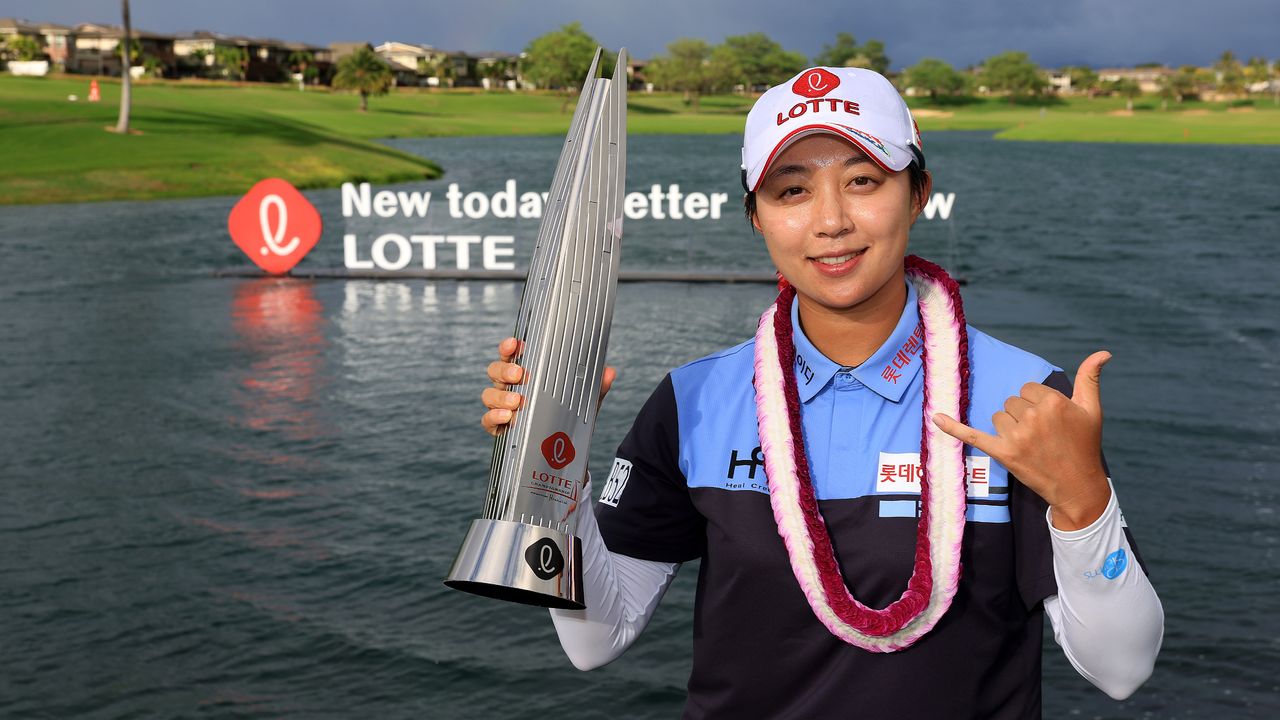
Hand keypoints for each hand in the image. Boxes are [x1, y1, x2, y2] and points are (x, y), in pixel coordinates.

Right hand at [480, 337, 617, 436]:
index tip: (516, 344)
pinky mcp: (499, 428)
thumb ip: (596, 387)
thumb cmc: (568, 415)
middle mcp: (511, 387)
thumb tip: (609, 372)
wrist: (563, 451)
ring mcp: (502, 407)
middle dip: (505, 370)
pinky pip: (488, 420)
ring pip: (489, 395)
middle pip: (495, 371)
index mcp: (527, 374)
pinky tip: (507, 418)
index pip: (512, 354)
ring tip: (517, 401)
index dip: (509, 347)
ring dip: (501, 395)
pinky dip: (494, 418)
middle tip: (520, 374)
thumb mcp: (585, 401)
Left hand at [931, 351, 1112, 530]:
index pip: (1028, 389)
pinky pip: (972, 435)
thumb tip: (1103, 352)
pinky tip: (936, 418)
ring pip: (999, 416)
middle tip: (1042, 436)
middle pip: (1012, 402)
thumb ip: (1090, 379)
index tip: (1050, 421)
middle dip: (1023, 416)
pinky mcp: (1003, 453)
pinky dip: (953, 427)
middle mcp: (1034, 417)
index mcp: (1053, 402)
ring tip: (1031, 445)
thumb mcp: (1091, 410)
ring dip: (1009, 428)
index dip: (1036, 403)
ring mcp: (1017, 436)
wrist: (1077, 485)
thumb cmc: (1084, 446)